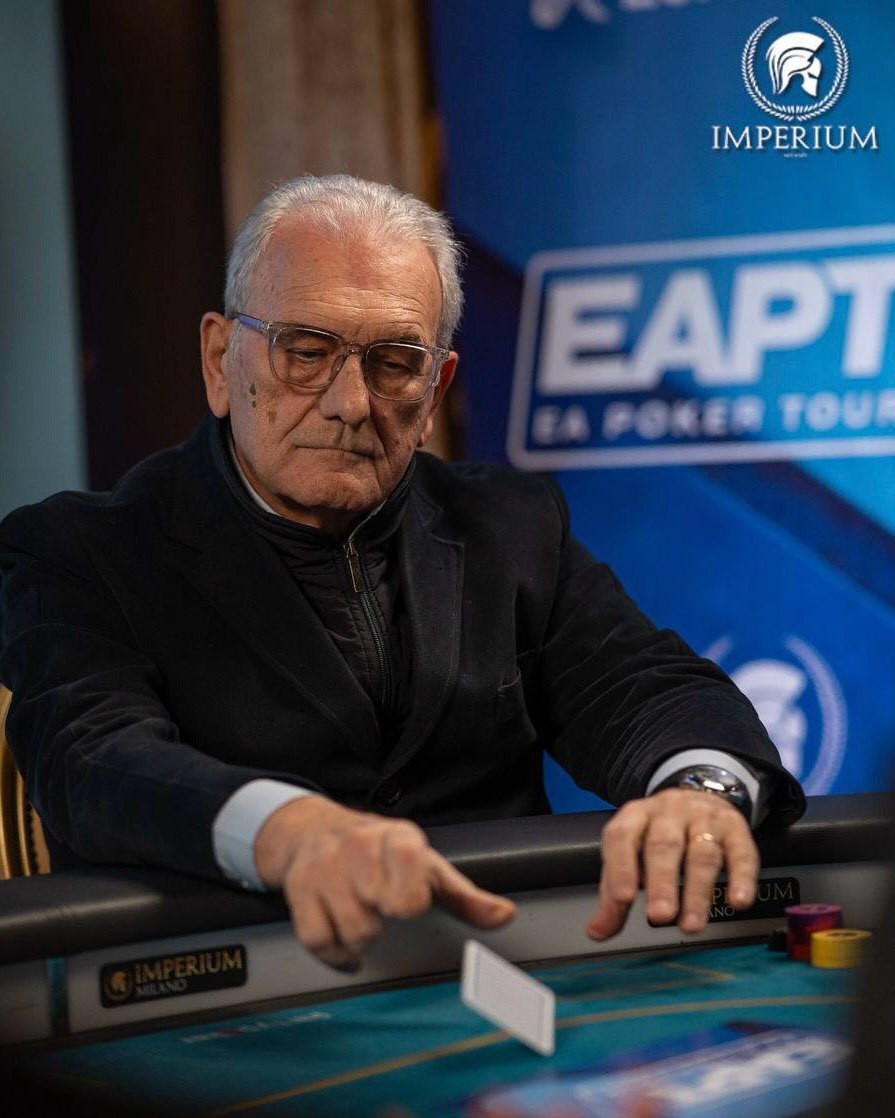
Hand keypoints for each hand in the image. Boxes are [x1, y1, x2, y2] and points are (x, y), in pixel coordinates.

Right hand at [254, 795, 515, 970]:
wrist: (315, 828)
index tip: (410, 902)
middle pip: (377, 918)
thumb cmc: (383, 853)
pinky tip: (342, 939)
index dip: (411, 902)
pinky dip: (333, 951)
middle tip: (381, 908)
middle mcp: (359, 847)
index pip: (409, 885)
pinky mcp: (298, 885)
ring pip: (350, 931)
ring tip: (363, 918)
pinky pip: (317, 940)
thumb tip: (504, 916)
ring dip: (360, 938)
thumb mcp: (428, 867)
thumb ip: (467, 898)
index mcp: (400, 840)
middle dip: (382, 922)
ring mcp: (325, 866)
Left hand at [587, 788, 758, 939]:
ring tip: (691, 925)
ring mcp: (704, 819)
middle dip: (661, 882)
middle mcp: (669, 813)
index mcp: (635, 816)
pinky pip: (741, 852)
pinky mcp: (735, 829)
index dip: (622, 868)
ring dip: (697, 891)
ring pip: (702, 852)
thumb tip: (597, 932)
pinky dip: (741, 878)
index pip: (622, 837)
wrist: (699, 795)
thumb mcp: (631, 854)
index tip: (622, 899)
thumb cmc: (658, 834)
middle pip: (664, 845)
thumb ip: (614, 893)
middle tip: (659, 916)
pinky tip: (738, 901)